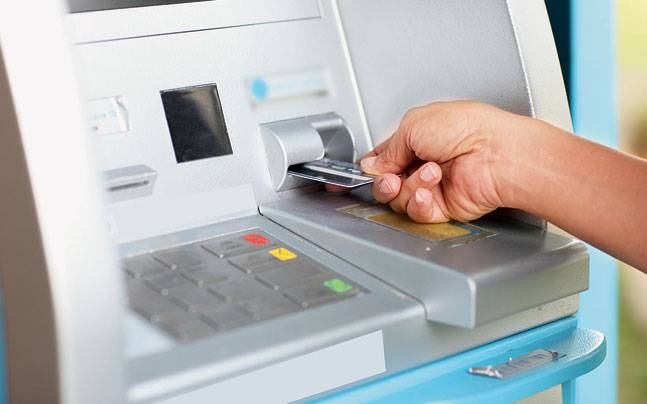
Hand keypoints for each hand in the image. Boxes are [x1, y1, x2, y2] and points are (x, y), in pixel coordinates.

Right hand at [359, 101, 527, 222]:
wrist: (498, 154)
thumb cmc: (469, 128)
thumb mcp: (413, 125)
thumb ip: (387, 149)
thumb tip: (372, 165)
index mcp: (416, 139)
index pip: (383, 159)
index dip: (369, 168)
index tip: (358, 175)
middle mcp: (423, 163)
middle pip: (385, 184)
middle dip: (384, 181)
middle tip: (392, 177)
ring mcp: (432, 187)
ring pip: (398, 200)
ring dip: (410, 186)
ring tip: (431, 171)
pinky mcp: (442, 207)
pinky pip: (416, 212)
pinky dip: (418, 203)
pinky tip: (429, 191)